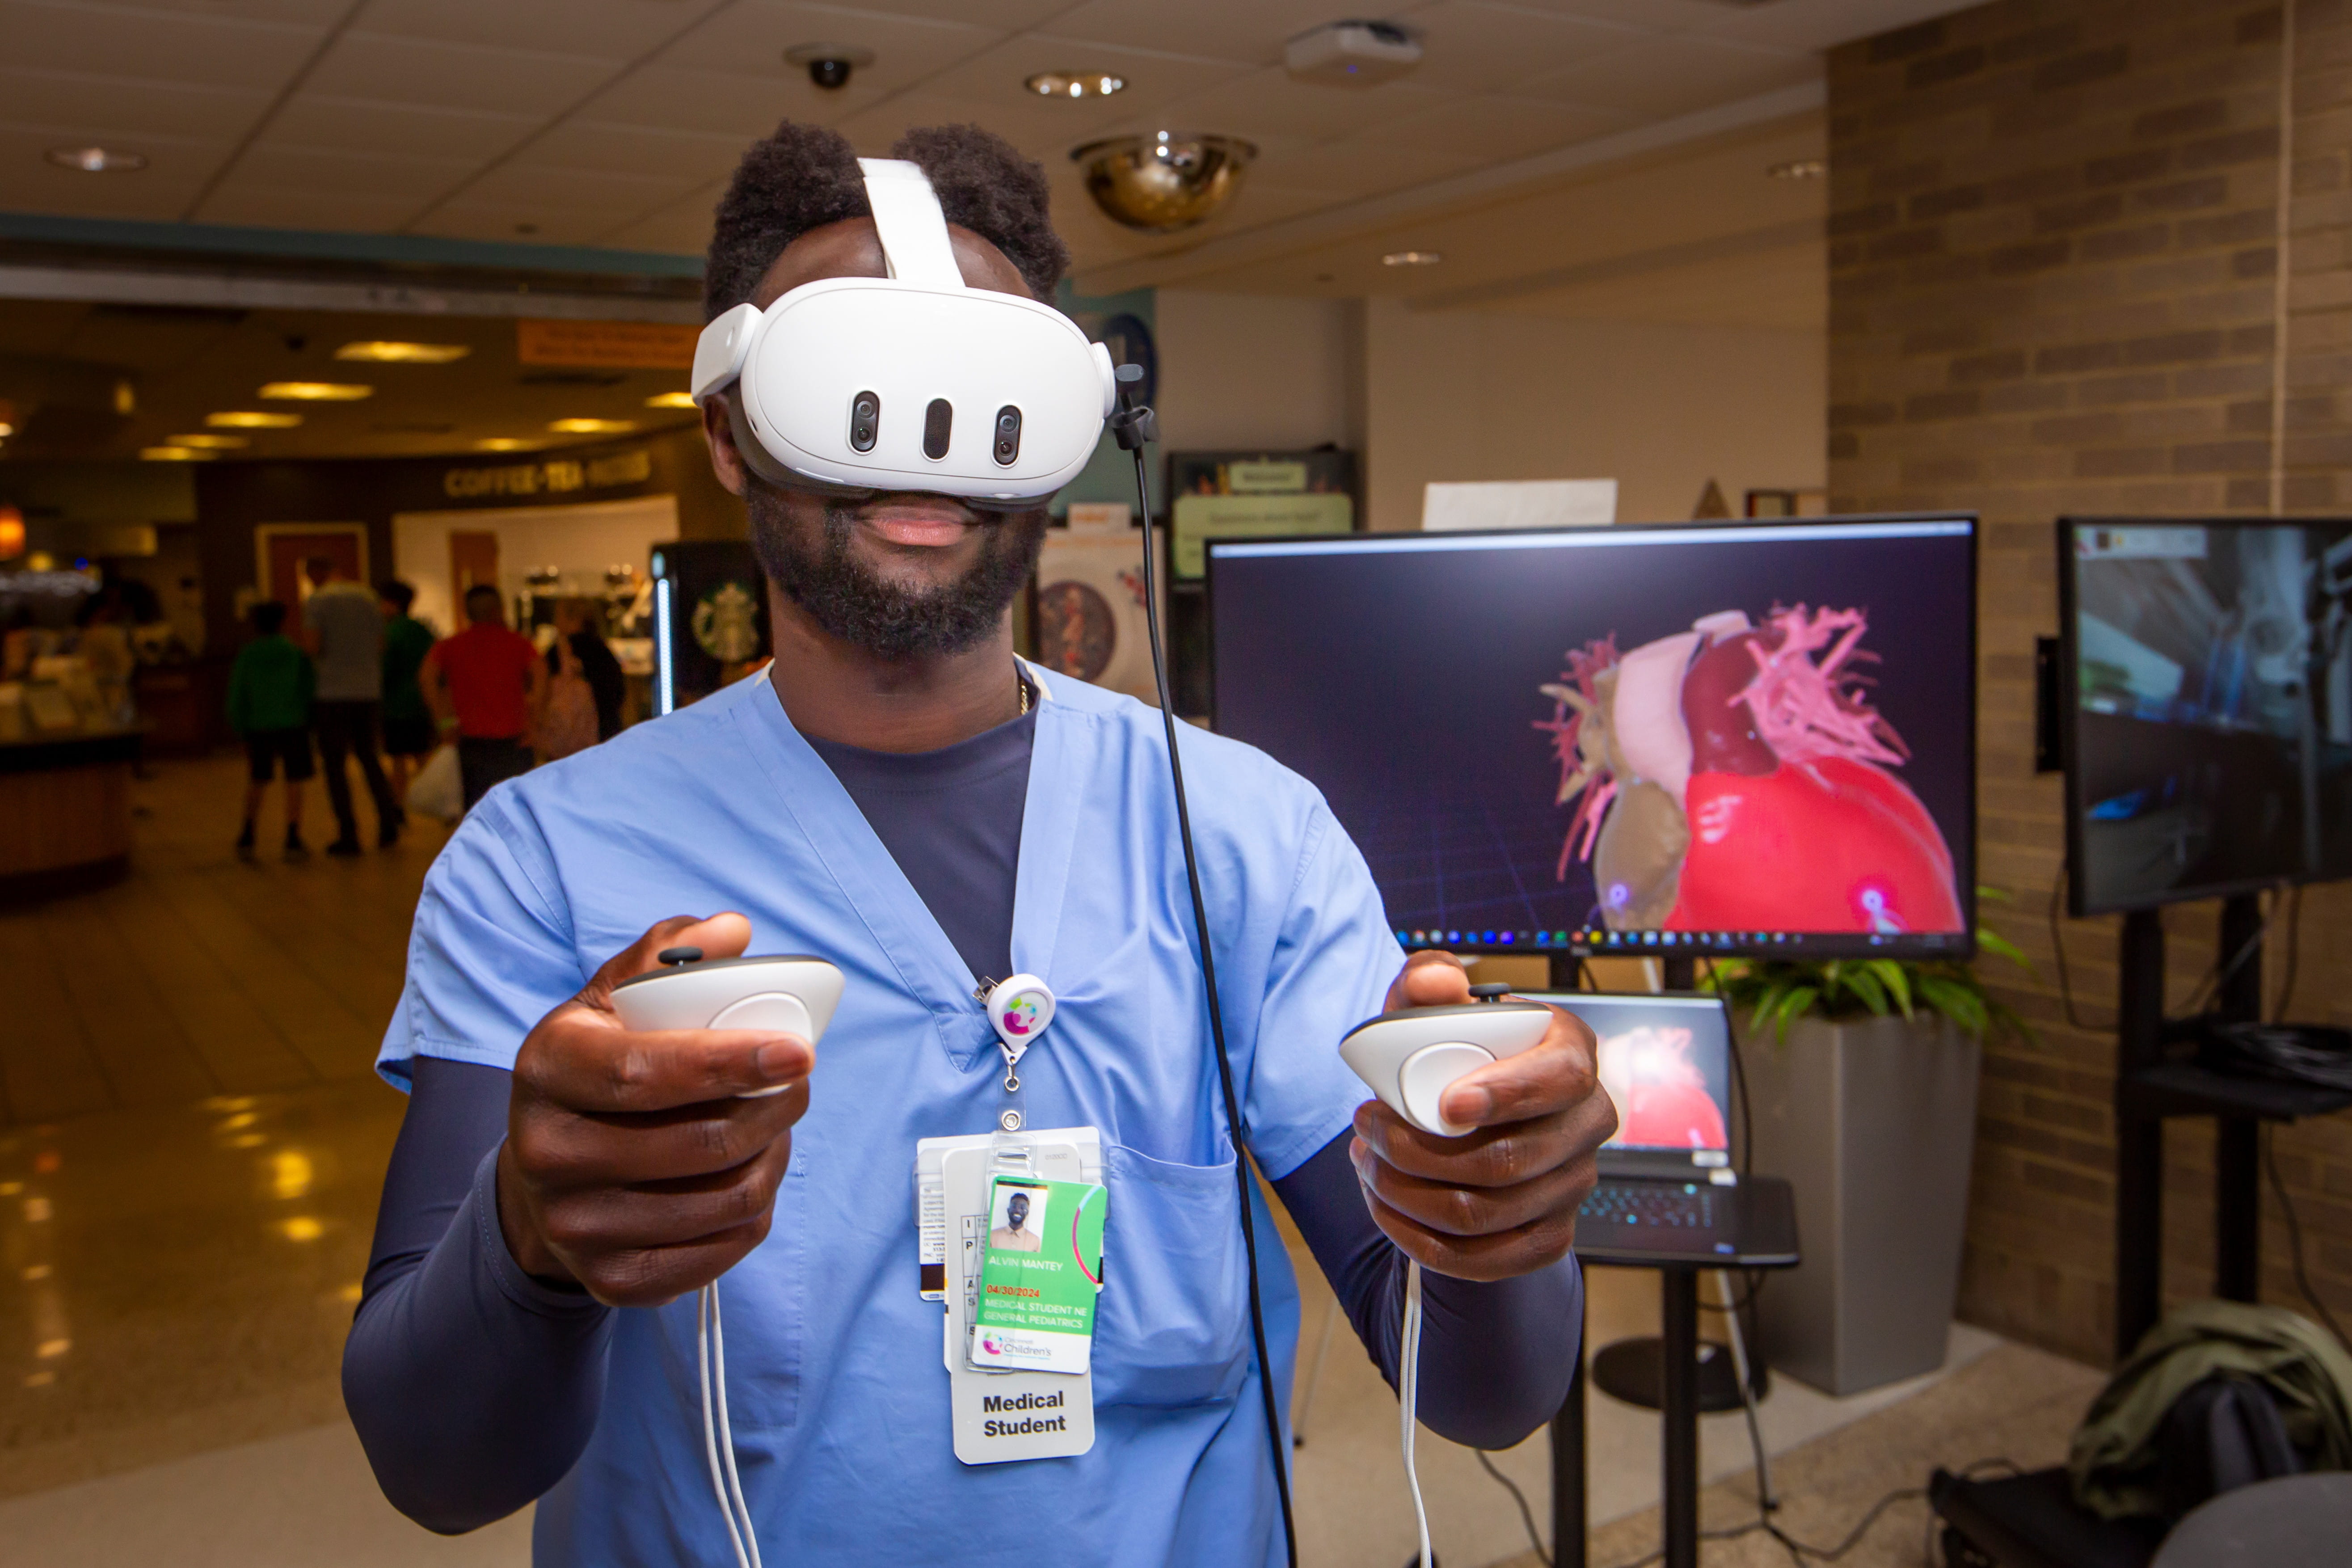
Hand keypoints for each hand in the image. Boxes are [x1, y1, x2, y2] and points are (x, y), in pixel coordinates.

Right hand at [495, 914, 812, 1306]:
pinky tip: (749, 1176)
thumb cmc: (595, 1071)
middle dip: (772, 1110)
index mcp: (547, 1068)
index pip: (646, 1071)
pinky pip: (720, 1251)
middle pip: (699, 1142)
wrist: (542, 1171)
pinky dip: (754, 1212)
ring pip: (722, 1199)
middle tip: (798, 1083)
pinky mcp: (609, 1279)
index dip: (730, 1061)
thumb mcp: (611, 1002)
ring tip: (772, 1127)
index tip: (799, 1050)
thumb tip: (731, 931)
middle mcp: (547, 1151)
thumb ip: (668, 957)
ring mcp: (574, 1225)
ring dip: (772, 1158)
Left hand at [1349, 952, 1615, 1281]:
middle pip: (1511, 1160)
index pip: (1561, 1079)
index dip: (1507, 1095)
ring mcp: (1573, 1183)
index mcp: (1571, 1054)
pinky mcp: (1548, 1234)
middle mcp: (1587, 1121)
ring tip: (1365, 1161)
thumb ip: (1426, 980)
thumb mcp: (1427, 1009)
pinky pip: (1487, 1259)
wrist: (1454, 1116)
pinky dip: (1422, 1240)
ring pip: (1487, 1213)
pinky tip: (1385, 1208)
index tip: (1445, 1104)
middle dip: (1420, 1152)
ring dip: (1408, 1193)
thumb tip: (1439, 983)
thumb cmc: (1445, 1054)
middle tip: (1366, 1127)